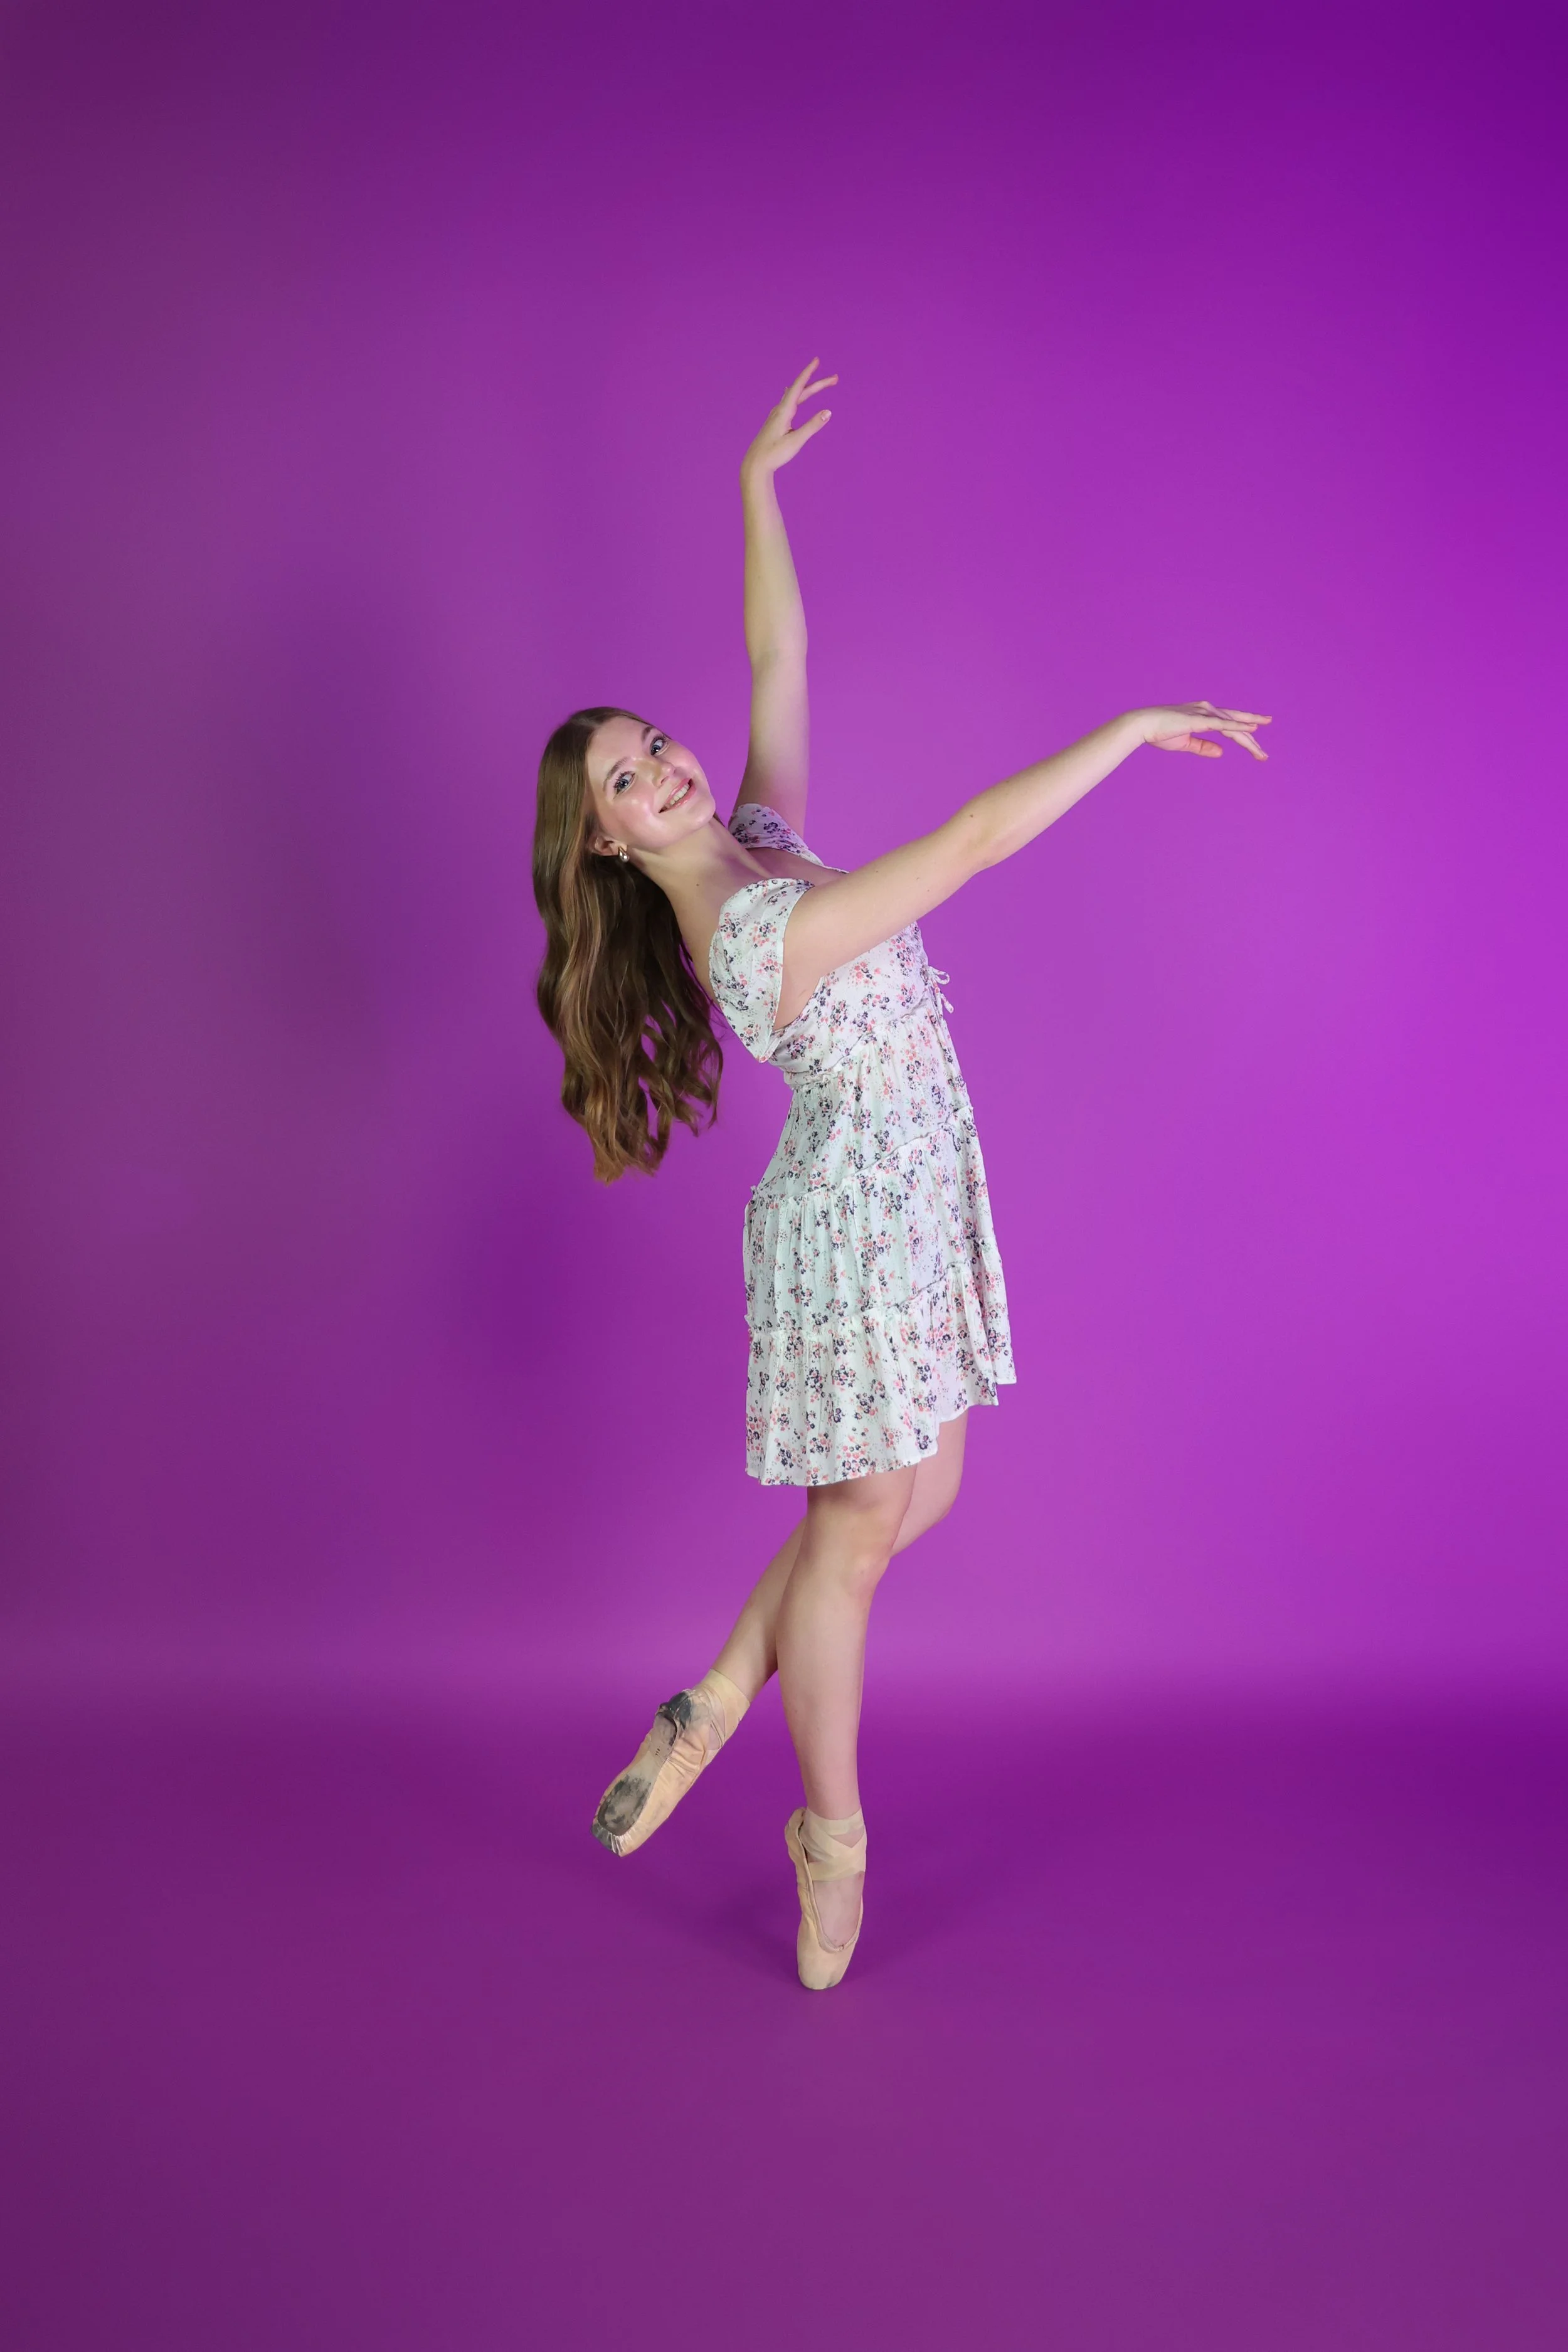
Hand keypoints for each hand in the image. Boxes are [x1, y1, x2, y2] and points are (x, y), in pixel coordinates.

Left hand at [741, 357, 836, 483]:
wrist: (755, 465)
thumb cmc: (774, 455)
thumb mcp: (796, 442)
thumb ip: (812, 426)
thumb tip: (828, 412)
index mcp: (784, 411)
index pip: (799, 386)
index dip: (808, 372)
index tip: (817, 360)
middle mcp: (779, 410)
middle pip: (801, 391)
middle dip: (818, 384)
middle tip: (835, 379)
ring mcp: (776, 415)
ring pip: (795, 396)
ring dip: (809, 389)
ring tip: (820, 384)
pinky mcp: (775, 422)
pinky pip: (788, 402)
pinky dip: (796, 394)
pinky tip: (790, 394)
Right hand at [1135, 702, 1271, 758]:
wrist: (1142, 725)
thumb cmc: (1159, 733)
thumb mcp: (1185, 743)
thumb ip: (1203, 747)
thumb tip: (1221, 753)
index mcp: (1204, 714)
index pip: (1230, 726)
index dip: (1244, 736)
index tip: (1256, 748)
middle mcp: (1207, 710)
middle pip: (1236, 724)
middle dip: (1252, 739)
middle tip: (1264, 755)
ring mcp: (1204, 712)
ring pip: (1233, 726)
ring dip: (1248, 739)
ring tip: (1261, 752)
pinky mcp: (1199, 719)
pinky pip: (1223, 724)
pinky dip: (1238, 727)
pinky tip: (1252, 730)